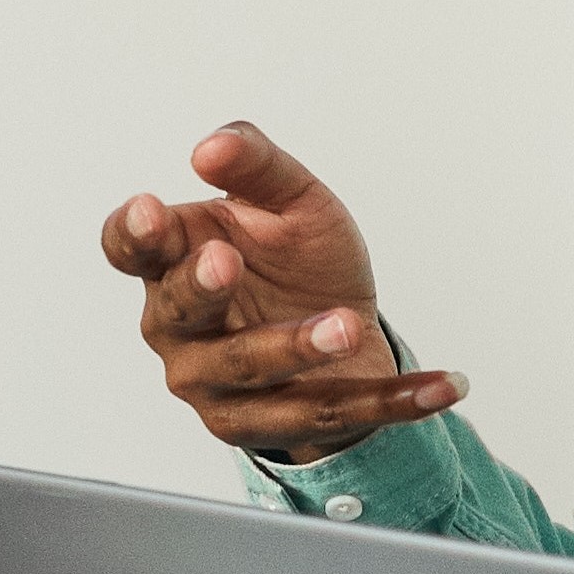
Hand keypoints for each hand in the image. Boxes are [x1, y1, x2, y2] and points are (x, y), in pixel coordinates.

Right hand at [101, 122, 463, 460]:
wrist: (343, 330)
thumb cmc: (297, 264)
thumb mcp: (292, 200)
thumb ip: (255, 166)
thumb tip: (213, 146)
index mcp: (172, 263)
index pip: (128, 247)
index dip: (133, 233)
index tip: (152, 211)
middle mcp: (181, 329)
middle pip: (180, 314)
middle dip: (201, 289)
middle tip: (225, 260)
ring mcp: (218, 384)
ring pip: (252, 370)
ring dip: (298, 348)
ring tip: (346, 323)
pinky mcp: (268, 426)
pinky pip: (334, 414)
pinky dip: (395, 400)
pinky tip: (445, 385)